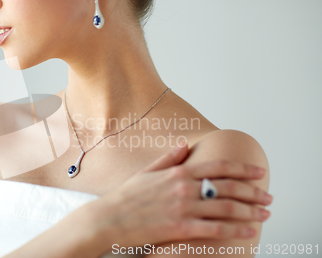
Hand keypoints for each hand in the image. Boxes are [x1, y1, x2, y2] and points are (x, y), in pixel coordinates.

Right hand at [91, 142, 272, 247]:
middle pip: (228, 187)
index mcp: (178, 172)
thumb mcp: (147, 172)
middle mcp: (184, 187)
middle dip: (253, 192)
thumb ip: (169, 158)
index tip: (258, 172)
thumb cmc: (126, 196)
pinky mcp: (181, 228)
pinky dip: (235, 230)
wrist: (109, 218)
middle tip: (268, 197)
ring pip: (226, 207)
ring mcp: (183, 207)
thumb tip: (184, 145)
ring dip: (250, 211)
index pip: (219, 167)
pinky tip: (248, 232)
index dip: (243, 169)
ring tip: (264, 214)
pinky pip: (215, 229)